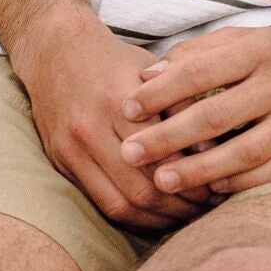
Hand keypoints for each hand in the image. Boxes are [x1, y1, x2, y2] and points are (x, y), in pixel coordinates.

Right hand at [11, 6, 212, 229]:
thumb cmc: (113, 62)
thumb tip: (215, 150)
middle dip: (179, 206)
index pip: (163, 157)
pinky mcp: (60, 163)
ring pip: (120, 204)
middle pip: (141, 189)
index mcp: (117, 102)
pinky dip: (131, 216)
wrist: (55, 52)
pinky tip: (153, 214)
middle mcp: (90, 129)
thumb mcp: (151, 73)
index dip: (194, 180)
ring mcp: (71, 150)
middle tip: (205, 207)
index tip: (216, 187)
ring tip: (183, 215)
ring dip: (156, 219)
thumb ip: (179, 107)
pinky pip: (100, 203)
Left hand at [118, 19, 270, 195]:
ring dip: (200, 170)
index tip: (126, 107)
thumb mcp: (249, 39)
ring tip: (162, 181)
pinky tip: (212, 192)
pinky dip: (243, 184)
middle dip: (168, 137)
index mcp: (259, 51)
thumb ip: (199, 54)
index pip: (199, 71)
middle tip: (130, 153)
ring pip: (244, 152)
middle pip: (216, 115)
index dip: (160, 91)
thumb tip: (148, 75)